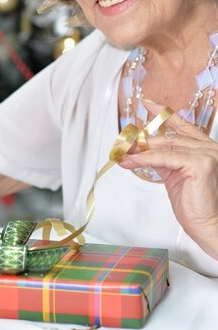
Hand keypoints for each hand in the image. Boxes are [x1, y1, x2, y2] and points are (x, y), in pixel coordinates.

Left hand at [119, 100, 217, 259]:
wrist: (209, 226)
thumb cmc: (196, 205)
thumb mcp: (175, 176)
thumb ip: (165, 160)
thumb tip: (144, 151)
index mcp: (204, 148)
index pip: (182, 125)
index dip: (163, 113)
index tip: (147, 103)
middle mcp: (208, 147)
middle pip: (168, 138)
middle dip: (142, 141)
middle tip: (121, 143)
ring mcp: (207, 154)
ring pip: (164, 148)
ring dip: (138, 151)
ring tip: (121, 153)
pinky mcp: (200, 164)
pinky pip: (164, 159)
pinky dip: (144, 159)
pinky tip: (130, 161)